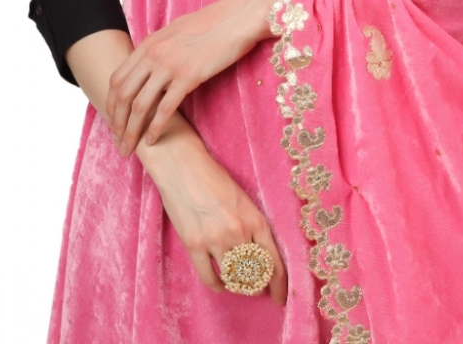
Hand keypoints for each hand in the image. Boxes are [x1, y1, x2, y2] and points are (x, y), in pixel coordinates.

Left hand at [107, 0, 273, 153]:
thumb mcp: (177, 31)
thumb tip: (153, 64)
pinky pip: (165, 108)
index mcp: (149, 43)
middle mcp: (153, 54)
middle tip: (117, 142)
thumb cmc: (213, 23)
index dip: (111, 103)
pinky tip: (152, 140)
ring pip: (139, 105)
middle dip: (117, 122)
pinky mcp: (188, 76)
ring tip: (130, 148)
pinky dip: (155, 128)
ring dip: (131, 131)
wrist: (238, 17)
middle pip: (123, 95)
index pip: (117, 78)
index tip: (113, 121)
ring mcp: (169, 65)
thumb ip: (161, 48)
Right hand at [146, 121, 287, 305]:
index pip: (273, 262)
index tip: (279, 297)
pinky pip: (210, 278)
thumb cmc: (213, 177)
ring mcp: (216, 239)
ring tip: (239, 284)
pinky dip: (218, 286)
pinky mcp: (194, 245)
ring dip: (239, 286)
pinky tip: (222, 284)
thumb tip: (258, 254)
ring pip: (234, 279)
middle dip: (258, 286)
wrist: (183, 165)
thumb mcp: (243, 198)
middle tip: (258, 289)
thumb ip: (252, 224)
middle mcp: (239, 231)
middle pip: (255, 275)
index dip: (279, 285)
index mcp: (255, 218)